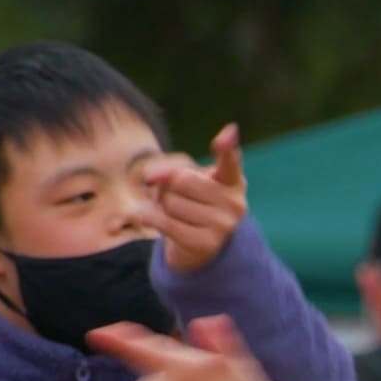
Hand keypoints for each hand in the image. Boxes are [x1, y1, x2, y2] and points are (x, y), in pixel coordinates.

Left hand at [144, 124, 247, 272]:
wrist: (195, 247)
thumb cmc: (190, 203)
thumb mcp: (184, 179)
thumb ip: (168, 168)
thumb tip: (150, 176)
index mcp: (233, 181)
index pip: (230, 162)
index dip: (227, 147)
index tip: (229, 132)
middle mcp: (235, 203)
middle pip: (182, 180)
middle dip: (167, 186)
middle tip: (175, 197)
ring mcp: (223, 226)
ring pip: (170, 202)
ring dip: (159, 205)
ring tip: (171, 212)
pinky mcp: (205, 244)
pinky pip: (163, 221)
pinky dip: (146, 216)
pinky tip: (145, 215)